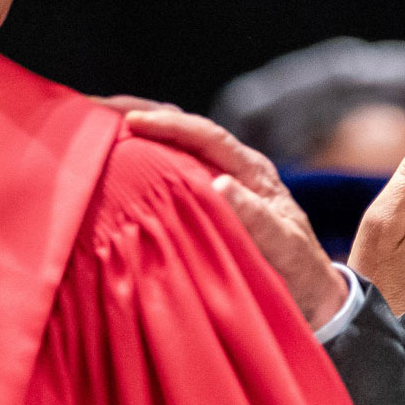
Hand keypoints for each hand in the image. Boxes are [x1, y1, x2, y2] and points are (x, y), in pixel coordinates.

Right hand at [102, 99, 349, 329]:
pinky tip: (111, 161)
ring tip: (92, 126)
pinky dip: (141, 159)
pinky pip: (170, 170)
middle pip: (184, 128)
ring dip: (136, 131)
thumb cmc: (299, 273)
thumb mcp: (284, 248)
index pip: (207, 136)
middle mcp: (235, 168)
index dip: (169, 125)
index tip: (132, 123)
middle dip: (141, 113)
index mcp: (254, 172)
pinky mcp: (206, 198)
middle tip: (92, 109)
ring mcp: (220, 180)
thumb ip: (257, 219)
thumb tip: (220, 184)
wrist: (312, 295)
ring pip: (174, 145)